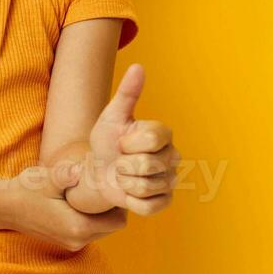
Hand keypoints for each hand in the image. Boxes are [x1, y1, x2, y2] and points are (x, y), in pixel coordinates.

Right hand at [5, 164, 126, 251]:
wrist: (4, 207)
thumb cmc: (26, 191)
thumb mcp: (46, 179)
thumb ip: (65, 175)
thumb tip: (79, 170)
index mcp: (77, 227)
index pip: (117, 221)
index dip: (121, 203)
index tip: (115, 184)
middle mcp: (77, 240)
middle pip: (112, 226)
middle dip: (114, 207)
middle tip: (108, 185)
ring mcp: (71, 243)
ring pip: (102, 229)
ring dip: (103, 213)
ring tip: (96, 191)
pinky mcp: (66, 240)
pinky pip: (90, 230)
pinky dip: (92, 217)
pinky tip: (83, 200)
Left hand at [83, 64, 180, 215]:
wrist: (99, 170)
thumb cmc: (107, 141)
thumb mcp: (112, 115)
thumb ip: (127, 92)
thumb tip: (138, 67)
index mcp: (163, 133)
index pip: (151, 140)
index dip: (127, 143)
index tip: (121, 142)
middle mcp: (173, 156)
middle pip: (147, 165)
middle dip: (123, 165)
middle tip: (119, 161)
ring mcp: (171, 180)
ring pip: (145, 187)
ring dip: (124, 183)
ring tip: (122, 175)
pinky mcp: (164, 201)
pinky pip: (147, 206)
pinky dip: (130, 200)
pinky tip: (127, 191)